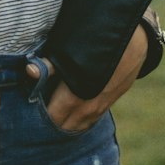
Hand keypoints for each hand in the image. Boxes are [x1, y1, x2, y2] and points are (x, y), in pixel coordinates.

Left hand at [27, 24, 147, 132]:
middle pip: (66, 125)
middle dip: (53, 123)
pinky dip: (82, 120)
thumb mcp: (72, 49)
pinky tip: (75, 116)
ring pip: (81, 124)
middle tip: (39, 119)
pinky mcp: (112, 100)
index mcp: (75, 95)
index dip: (41, 117)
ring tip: (55, 119)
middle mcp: (89, 105)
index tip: (31, 112)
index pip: (53, 117)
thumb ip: (51, 64)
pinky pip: (93, 118)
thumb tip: (28, 70)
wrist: (135, 38)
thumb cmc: (97, 40)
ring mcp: (103, 105)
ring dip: (68, 124)